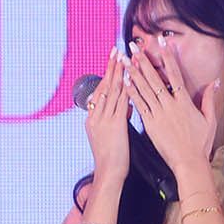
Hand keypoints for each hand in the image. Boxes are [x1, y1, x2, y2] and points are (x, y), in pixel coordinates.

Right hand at [85, 48, 132, 185]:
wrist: (109, 173)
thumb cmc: (112, 158)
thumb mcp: (112, 135)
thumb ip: (119, 118)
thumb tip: (128, 105)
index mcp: (93, 119)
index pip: (100, 91)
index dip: (107, 75)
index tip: (112, 60)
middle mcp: (96, 116)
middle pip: (104, 86)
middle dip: (111, 67)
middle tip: (115, 50)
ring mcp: (103, 119)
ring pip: (112, 91)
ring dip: (118, 72)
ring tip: (122, 57)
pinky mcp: (114, 125)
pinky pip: (120, 102)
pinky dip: (125, 88)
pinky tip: (130, 77)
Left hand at [121, 41, 217, 183]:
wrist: (189, 162)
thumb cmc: (200, 143)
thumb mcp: (210, 120)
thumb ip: (209, 99)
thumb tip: (214, 82)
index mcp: (185, 102)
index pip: (175, 74)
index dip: (168, 57)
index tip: (161, 43)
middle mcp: (170, 105)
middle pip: (155, 78)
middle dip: (144, 61)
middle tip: (135, 47)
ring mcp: (159, 115)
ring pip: (144, 90)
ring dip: (134, 73)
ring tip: (126, 60)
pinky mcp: (150, 125)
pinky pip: (139, 105)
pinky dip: (132, 93)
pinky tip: (125, 83)